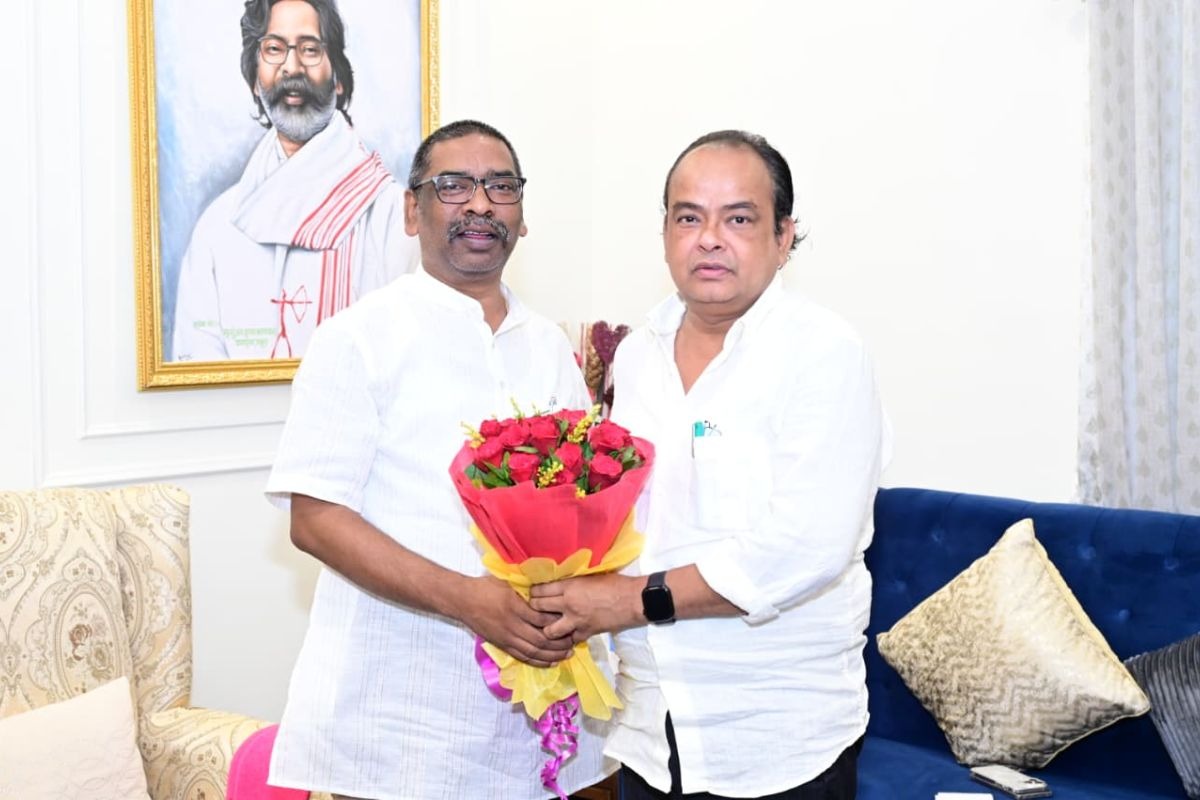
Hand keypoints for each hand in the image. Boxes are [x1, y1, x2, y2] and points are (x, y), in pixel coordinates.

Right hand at [456, 576, 573, 667]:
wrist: (463, 600)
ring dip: (551, 655)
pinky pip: (522, 656)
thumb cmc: (486, 588)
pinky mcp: (502, 645)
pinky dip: (537, 661)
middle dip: (559, 643)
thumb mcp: (508, 583)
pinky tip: (549, 662)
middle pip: (540, 639)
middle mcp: (512, 625)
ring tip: (566, 654)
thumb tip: (547, 591)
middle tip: (574, 641)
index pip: (541, 619)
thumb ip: (526, 590)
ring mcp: (506, 637)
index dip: (557, 622)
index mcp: (515, 607)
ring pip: (533, 652)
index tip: (570, 621)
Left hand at [529, 573, 641, 641]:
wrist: (633, 601)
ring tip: (549, 624)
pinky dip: (567, 638)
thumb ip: (574, 582)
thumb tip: (561, 583)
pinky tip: (568, 635)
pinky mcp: (585, 633)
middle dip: (534, 608)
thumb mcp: (591, 576)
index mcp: (570, 587)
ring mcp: (576, 621)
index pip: (541, 590)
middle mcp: (568, 604)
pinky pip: (569, 640)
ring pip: (549, 630)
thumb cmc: (615, 584)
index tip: (533, 592)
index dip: (534, 591)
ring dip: (547, 628)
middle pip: (539, 608)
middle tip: (536, 608)